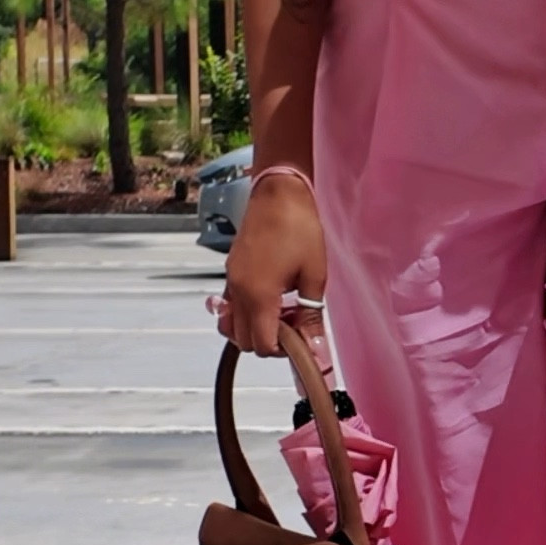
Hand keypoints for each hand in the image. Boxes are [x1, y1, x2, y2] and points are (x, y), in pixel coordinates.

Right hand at [221, 170, 327, 352]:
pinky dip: (246, 312)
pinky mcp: (230, 271)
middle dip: (268, 341)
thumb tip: (315, 344)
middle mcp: (238, 292)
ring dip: (254, 328)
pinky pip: (231, 305)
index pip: (262, 345)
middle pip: (243, 340)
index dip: (282, 350)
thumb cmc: (299, 229)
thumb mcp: (314, 274)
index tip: (300, 339)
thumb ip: (311, 313)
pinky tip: (270, 298)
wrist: (278, 194)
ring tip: (280, 312)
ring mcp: (231, 281)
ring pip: (233, 325)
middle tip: (294, 324)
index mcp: (259, 295)